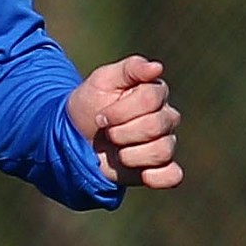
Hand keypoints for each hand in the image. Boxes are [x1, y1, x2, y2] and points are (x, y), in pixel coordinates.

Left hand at [66, 54, 181, 189]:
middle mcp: (165, 117)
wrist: (74, 137)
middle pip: (156, 126)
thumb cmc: (90, 105)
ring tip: (116, 151)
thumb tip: (157, 68)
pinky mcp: (158, 168)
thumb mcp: (102, 80)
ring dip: (130, 154)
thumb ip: (130, 68)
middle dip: (121, 132)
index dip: (120, 111)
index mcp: (155, 92)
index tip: (100, 116)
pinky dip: (157, 177)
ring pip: (162, 150)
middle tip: (106, 132)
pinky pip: (172, 175)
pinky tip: (141, 174)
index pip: (150, 99)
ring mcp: (163, 143)